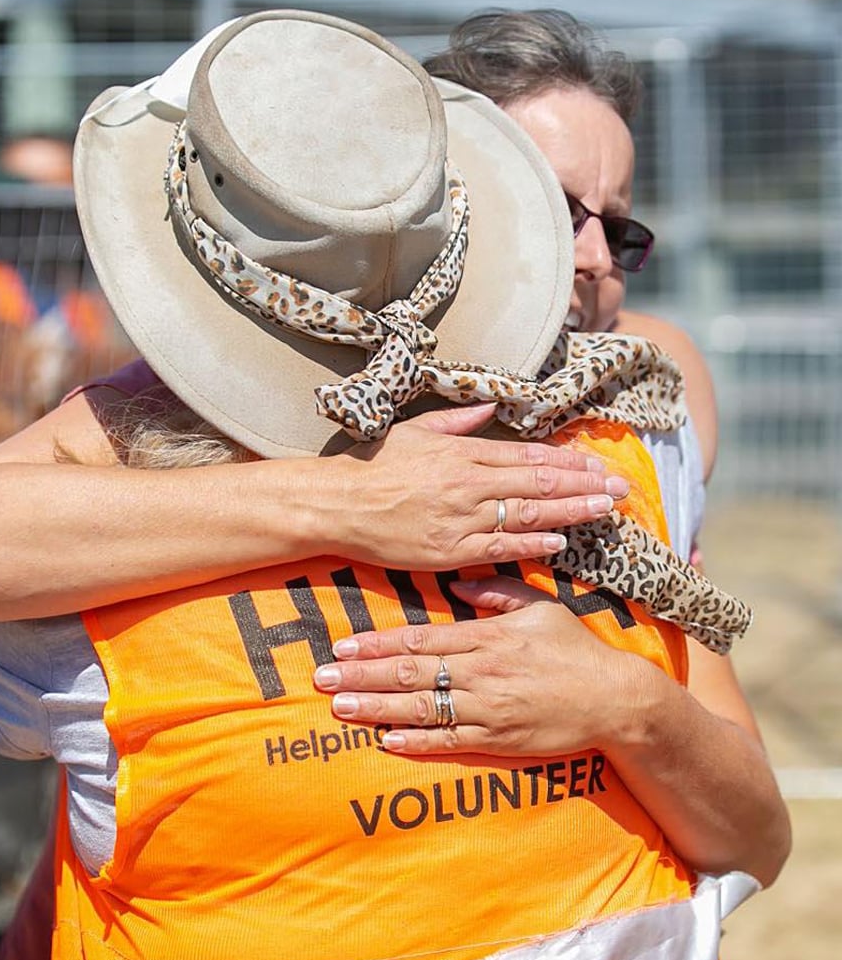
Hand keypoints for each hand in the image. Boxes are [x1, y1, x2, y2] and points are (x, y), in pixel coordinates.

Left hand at [312, 576, 637, 756]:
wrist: (615, 700)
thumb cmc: (575, 649)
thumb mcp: (541, 607)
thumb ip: (497, 594)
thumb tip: (458, 584)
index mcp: (486, 638)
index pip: (420, 641)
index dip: (378, 644)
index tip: (344, 644)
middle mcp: (481, 673)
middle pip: (410, 675)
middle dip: (362, 675)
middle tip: (322, 677)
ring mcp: (488, 710)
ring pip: (422, 709)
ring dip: (376, 709)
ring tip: (339, 707)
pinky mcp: (499, 741)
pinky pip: (450, 742)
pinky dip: (417, 741)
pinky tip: (386, 740)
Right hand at [327, 404, 628, 569]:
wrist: (338, 504)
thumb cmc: (373, 466)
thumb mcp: (415, 431)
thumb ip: (457, 421)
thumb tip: (490, 408)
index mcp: (462, 453)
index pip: (528, 457)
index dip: (568, 462)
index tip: (597, 463)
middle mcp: (468, 484)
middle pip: (539, 485)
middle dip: (584, 485)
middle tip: (621, 487)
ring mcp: (461, 519)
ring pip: (528, 515)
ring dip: (571, 512)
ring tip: (606, 509)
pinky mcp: (448, 550)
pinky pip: (499, 548)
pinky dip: (532, 544)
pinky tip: (560, 541)